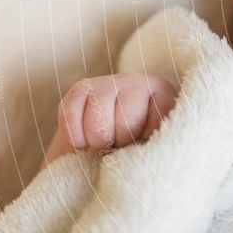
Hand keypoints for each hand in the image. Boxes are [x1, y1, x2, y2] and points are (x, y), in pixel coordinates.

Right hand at [39, 73, 176, 170]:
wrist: (109, 139)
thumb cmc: (137, 144)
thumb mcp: (153, 143)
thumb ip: (152, 145)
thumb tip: (136, 151)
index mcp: (162, 93)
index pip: (153, 124)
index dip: (143, 141)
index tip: (141, 142)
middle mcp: (136, 81)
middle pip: (124, 124)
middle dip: (119, 143)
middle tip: (119, 145)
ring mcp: (107, 82)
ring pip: (97, 122)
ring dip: (96, 142)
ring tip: (104, 143)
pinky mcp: (80, 88)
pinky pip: (70, 115)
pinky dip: (75, 136)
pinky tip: (82, 141)